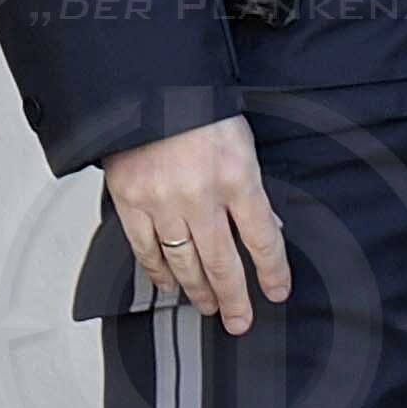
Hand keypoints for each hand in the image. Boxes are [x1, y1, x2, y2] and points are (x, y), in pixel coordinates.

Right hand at [101, 117, 292, 332]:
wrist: (147, 86)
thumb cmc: (197, 110)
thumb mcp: (242, 145)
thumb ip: (253, 190)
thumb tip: (267, 228)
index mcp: (238, 178)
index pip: (263, 238)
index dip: (272, 272)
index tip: (277, 292)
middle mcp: (200, 195)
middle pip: (222, 261)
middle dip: (234, 297)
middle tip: (240, 321)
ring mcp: (162, 202)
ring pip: (183, 262)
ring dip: (197, 290)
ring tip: (209, 307)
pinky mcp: (129, 201)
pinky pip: (145, 249)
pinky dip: (158, 271)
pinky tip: (168, 285)